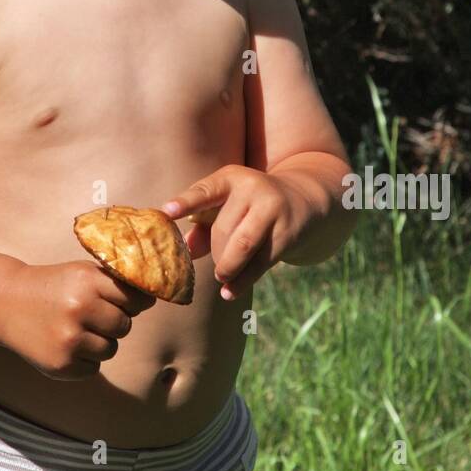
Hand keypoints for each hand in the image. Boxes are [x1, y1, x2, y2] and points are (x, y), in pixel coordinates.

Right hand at [0, 261, 154, 379]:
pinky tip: (65, 343)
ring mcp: (69, 340)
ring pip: (111, 349)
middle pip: (125, 326)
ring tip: (76, 329)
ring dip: (100, 342)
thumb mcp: (82, 273)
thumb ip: (116, 283)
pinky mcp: (62, 365)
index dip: (132, 302)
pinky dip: (84, 359)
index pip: (136, 299)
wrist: (7, 302)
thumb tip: (155, 298)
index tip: (123, 302)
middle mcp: (79, 309)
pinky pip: (94, 368)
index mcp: (87, 281)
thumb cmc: (55, 286)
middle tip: (92, 315)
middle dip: (113, 322)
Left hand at [161, 164, 304, 299]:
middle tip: (216, 263)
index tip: (166, 212)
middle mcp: (253, 188)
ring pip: (242, 246)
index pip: (205, 191)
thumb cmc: (252, 205)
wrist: (304, 200)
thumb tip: (186, 251)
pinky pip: (260, 262)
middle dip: (215, 252)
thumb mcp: (229, 204)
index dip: (185, 203)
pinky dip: (242, 281)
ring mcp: (273, 209)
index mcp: (231, 178)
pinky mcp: (288, 233)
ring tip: (221, 275)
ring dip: (227, 266)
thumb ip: (204, 225)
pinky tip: (229, 292)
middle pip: (223, 229)